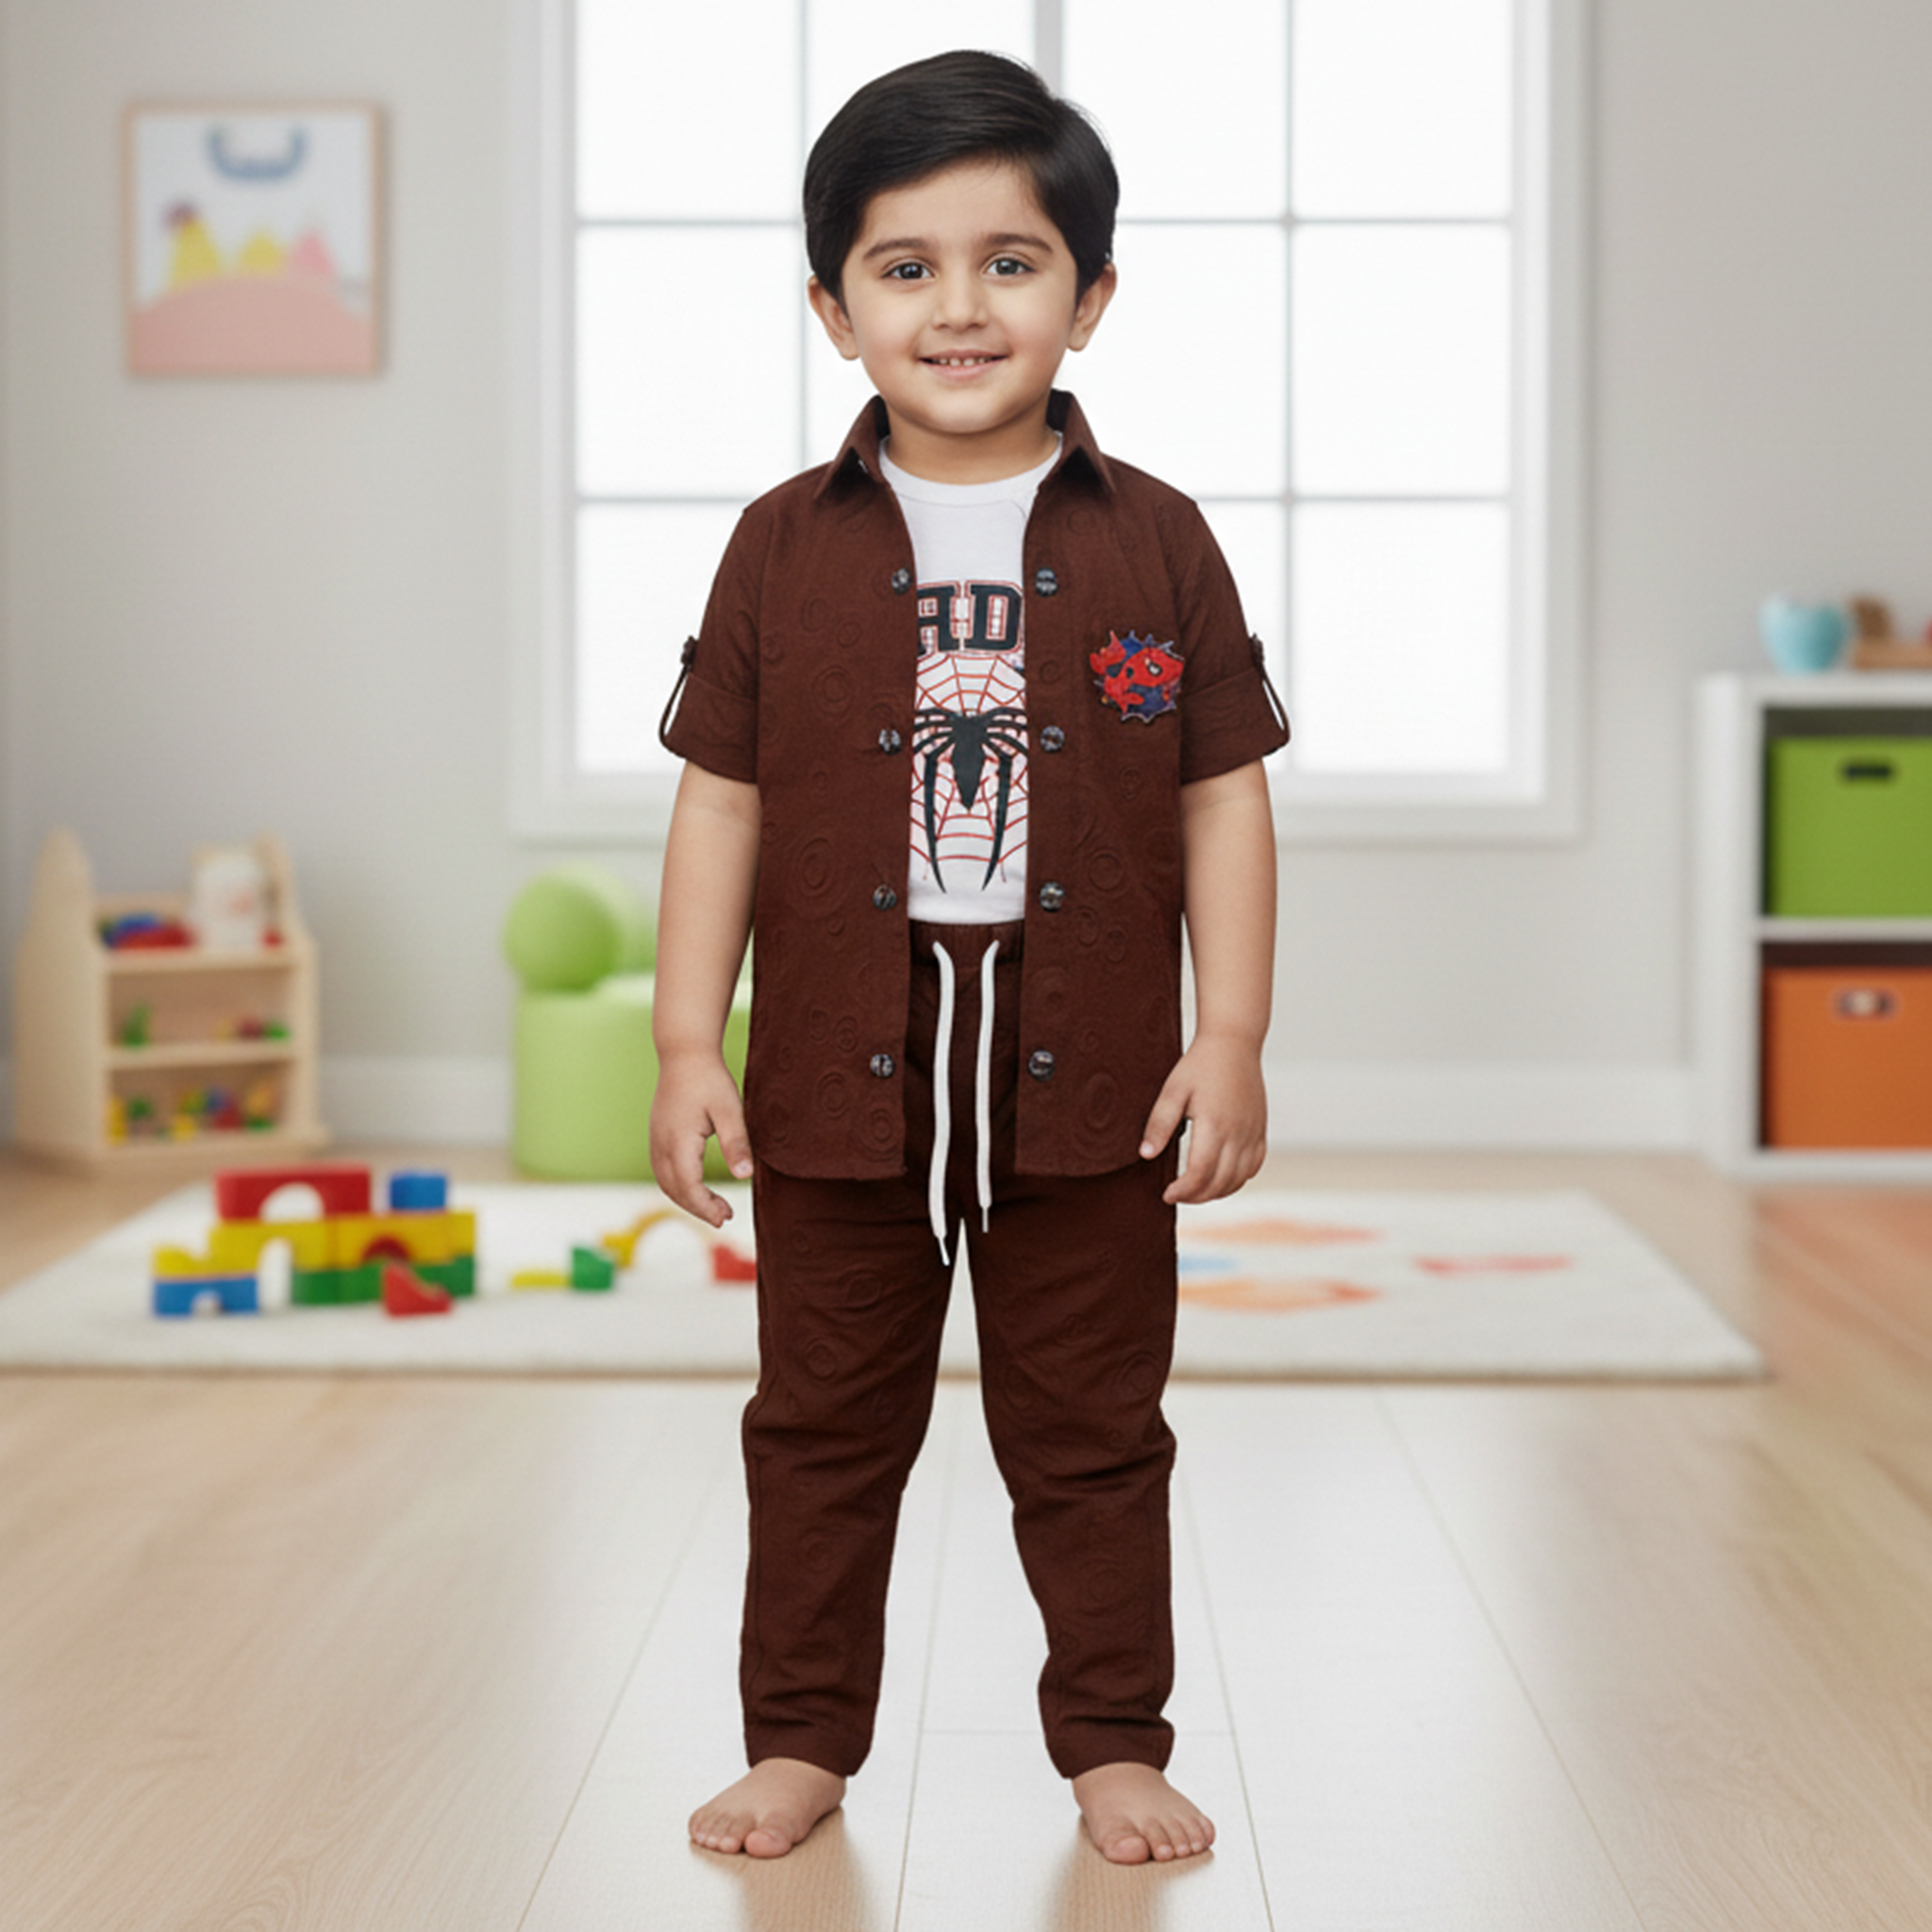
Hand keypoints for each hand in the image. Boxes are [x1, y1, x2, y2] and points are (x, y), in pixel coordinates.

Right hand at [649, 1048, 753, 1227]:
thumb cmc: (709, 1079)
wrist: (684, 1054)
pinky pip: (663, 1171)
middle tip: (725, 1216)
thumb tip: (744, 1176)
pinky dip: (679, 1186)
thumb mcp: (730, 1110)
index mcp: (677, 1142)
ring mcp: (655, 1141)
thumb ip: (736, 1143)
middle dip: (698, 1208)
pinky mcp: (657, 1136)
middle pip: (674, 1190)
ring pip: (666, 1182)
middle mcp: (660, 1145)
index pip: (688, 1187)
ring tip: (715, 1207)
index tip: (727, 1216)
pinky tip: (697, 1186)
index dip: (706, 1207)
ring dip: (687, 1199)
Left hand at [1139, 1034, 1267, 1205]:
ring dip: (1218, 1192)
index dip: (1183, 1190)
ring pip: (1240, 1179)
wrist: (1233, 1043)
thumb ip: (1160, 1124)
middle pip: (1220, 1182)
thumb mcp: (1173, 1091)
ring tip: (1196, 1190)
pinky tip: (1221, 1178)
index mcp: (1214, 1125)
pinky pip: (1255, 1166)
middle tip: (1178, 1194)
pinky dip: (1238, 1179)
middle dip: (1197, 1196)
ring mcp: (1253, 1133)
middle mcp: (1238, 1133)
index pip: (1200, 1173)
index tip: (1167, 1193)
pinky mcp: (1261, 1129)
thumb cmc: (1200, 1065)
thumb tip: (1146, 1154)